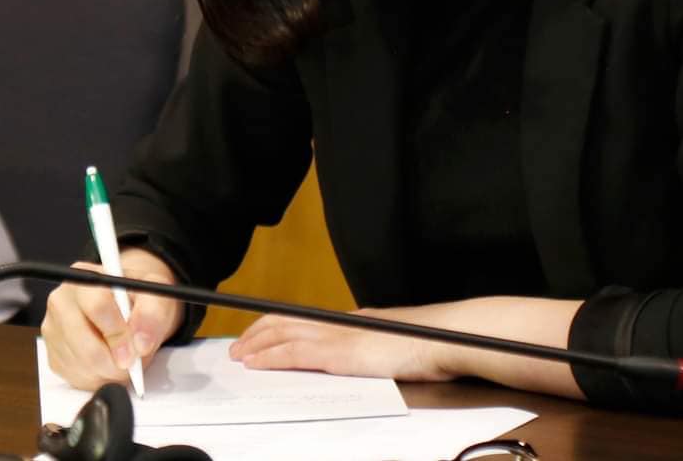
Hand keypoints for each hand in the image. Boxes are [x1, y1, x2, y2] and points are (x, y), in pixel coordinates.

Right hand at [41, 248, 182, 389]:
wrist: (127, 306)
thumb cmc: (138, 299)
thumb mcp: (156, 295)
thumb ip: (153, 313)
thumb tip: (141, 342)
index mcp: (84, 278)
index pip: (97, 306)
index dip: (119, 334)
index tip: (135, 350)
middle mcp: (61, 301)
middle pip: (85, 346)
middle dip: (116, 363)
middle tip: (133, 362)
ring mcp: (53, 330)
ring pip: (82, 366)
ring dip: (110, 372)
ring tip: (123, 357)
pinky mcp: (53, 355)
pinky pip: (77, 378)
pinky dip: (99, 378)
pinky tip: (108, 363)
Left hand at [230, 308, 453, 380]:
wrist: (444, 340)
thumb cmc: (428, 344)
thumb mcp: (392, 343)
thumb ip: (371, 347)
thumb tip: (360, 357)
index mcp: (351, 321)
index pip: (303, 319)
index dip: (276, 325)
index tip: (259, 336)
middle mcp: (338, 323)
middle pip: (284, 321)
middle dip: (256, 333)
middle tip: (238, 346)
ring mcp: (337, 336)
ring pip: (282, 335)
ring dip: (255, 345)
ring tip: (238, 356)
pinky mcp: (339, 354)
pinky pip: (294, 354)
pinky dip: (271, 358)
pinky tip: (257, 363)